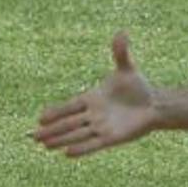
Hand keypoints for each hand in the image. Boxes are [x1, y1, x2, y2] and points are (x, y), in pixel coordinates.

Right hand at [33, 32, 157, 156]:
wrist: (153, 104)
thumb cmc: (138, 87)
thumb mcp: (127, 68)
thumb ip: (121, 52)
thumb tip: (122, 32)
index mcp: (91, 98)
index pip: (69, 106)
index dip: (55, 112)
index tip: (41, 118)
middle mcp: (93, 114)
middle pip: (68, 123)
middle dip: (51, 130)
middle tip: (34, 136)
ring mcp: (101, 127)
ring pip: (76, 134)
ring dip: (61, 140)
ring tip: (45, 145)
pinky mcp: (111, 138)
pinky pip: (93, 144)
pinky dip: (81, 148)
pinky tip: (66, 153)